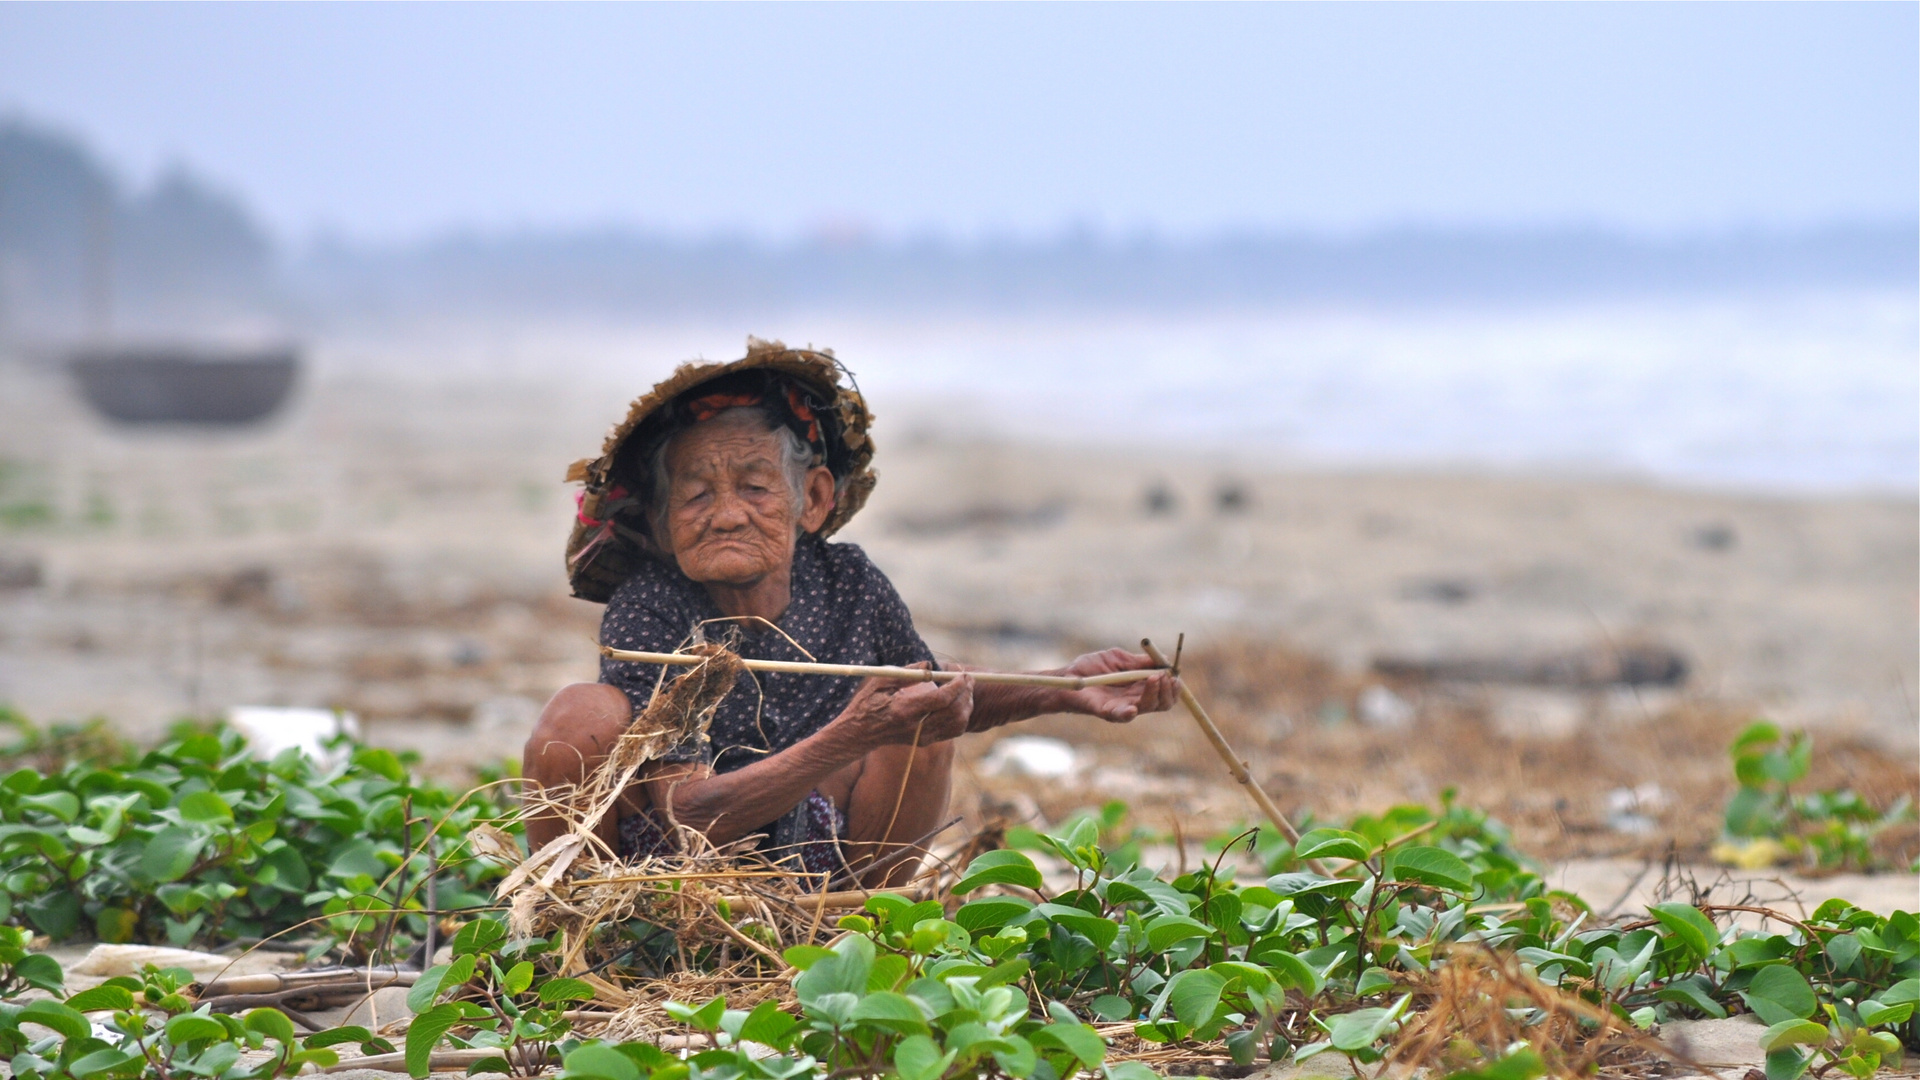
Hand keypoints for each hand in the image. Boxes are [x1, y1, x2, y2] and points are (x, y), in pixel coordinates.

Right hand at [836, 664, 974, 748]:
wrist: (859, 733)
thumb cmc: (867, 702)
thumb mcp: (881, 681)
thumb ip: (907, 672)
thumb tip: (929, 664)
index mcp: (905, 710)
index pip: (941, 699)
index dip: (957, 686)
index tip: (962, 674)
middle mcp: (916, 727)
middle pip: (954, 712)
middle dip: (966, 693)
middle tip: (968, 679)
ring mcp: (922, 737)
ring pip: (957, 724)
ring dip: (966, 705)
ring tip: (965, 690)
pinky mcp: (925, 742)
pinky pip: (952, 732)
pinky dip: (961, 717)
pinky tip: (959, 703)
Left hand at [1056, 648, 1177, 723]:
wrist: (1067, 677)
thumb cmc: (1090, 667)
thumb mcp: (1118, 658)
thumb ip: (1139, 661)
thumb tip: (1164, 658)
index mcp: (1139, 687)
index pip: (1165, 690)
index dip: (1174, 684)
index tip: (1175, 672)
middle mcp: (1135, 700)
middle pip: (1163, 702)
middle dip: (1169, 690)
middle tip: (1166, 677)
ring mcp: (1122, 707)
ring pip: (1149, 707)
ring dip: (1155, 693)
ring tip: (1154, 678)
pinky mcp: (1107, 712)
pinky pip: (1122, 717)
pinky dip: (1129, 713)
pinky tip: (1133, 707)